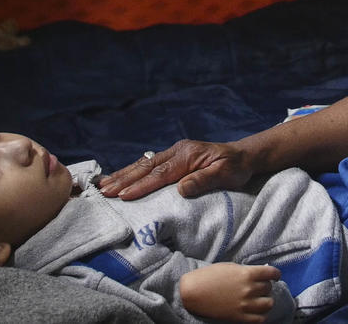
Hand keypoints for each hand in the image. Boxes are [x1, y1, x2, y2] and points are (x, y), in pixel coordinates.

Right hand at [98, 139, 252, 199]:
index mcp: (187, 155)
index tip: (124, 196)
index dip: (141, 185)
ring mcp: (174, 153)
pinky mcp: (173, 158)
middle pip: (146, 167)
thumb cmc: (235, 167)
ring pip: (144, 164)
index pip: (160, 173)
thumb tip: (181, 189)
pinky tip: (120, 178)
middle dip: (124, 180)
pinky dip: (132, 172)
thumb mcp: (225, 174)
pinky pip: (149, 165)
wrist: (243, 155)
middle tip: (104, 192)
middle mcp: (177, 151)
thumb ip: (203, 181)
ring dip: (123, 175)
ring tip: (104, 186)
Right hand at [179, 262, 281, 322]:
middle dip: (266, 286)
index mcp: (247, 274)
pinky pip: (260, 319)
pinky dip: (261, 315)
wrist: (193, 291)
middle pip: (269, 288)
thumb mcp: (230, 267)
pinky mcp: (239, 317)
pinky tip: (256, 311)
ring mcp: (245, 305)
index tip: (275, 276)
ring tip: (260, 300)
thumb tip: (259, 274)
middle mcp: (249, 289)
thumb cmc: (209, 276)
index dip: (276, 274)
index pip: (272, 273)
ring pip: (268, 304)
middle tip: (260, 287)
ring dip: (266, 300)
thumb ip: (246, 271)